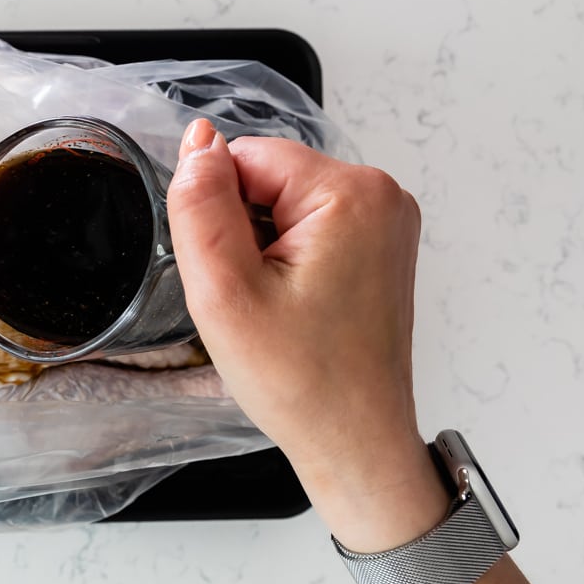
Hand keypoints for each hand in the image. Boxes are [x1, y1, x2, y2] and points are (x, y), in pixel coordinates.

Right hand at [167, 119, 446, 550]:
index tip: (235, 274)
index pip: (245, 156)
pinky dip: (286, 262)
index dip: (218, 214)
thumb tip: (197, 142)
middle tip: (255, 300)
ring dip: (262, 251)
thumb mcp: (225, 292)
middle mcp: (382, 195)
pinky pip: (308, 229)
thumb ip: (200, 206)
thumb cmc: (301, 382)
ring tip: (277, 308)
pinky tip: (293, 307)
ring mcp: (386, 222)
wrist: (354, 441)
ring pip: (283, 205)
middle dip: (243, 233)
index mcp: (351, 193)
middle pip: (267, 178)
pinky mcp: (379, 247)